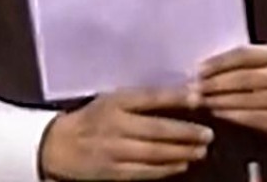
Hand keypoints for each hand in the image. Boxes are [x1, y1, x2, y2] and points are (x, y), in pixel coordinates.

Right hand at [39, 87, 212, 180]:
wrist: (58, 145)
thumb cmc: (93, 118)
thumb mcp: (112, 100)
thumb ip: (141, 99)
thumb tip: (182, 94)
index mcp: (115, 102)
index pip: (150, 97)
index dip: (175, 97)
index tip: (198, 97)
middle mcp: (115, 125)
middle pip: (156, 129)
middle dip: (186, 132)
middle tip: (208, 134)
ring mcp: (113, 150)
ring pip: (153, 153)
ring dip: (181, 152)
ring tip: (201, 150)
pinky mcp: (112, 171)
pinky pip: (144, 172)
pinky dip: (165, 169)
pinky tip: (181, 164)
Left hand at [195, 45, 266, 149]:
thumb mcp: (264, 68)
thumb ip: (238, 65)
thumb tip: (201, 70)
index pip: (243, 54)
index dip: (218, 62)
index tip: (199, 69)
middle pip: (241, 77)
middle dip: (213, 84)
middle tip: (194, 89)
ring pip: (243, 98)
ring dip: (217, 101)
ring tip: (200, 101)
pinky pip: (250, 117)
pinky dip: (230, 115)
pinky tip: (217, 112)